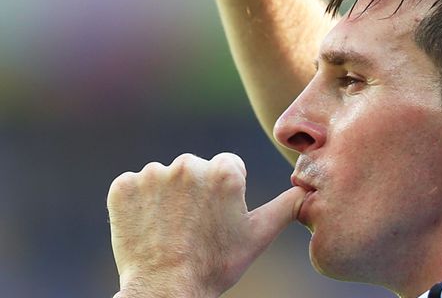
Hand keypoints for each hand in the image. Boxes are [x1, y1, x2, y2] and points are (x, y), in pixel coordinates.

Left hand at [107, 153, 305, 296]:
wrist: (165, 290)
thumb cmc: (216, 264)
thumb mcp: (259, 235)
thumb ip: (288, 205)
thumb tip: (309, 190)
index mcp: (226, 171)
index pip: (228, 167)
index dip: (224, 195)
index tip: (217, 219)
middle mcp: (189, 164)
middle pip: (196, 169)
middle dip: (195, 192)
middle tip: (194, 227)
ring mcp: (153, 174)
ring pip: (165, 178)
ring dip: (167, 197)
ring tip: (170, 230)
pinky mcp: (124, 186)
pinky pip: (134, 186)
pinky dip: (138, 203)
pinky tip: (148, 227)